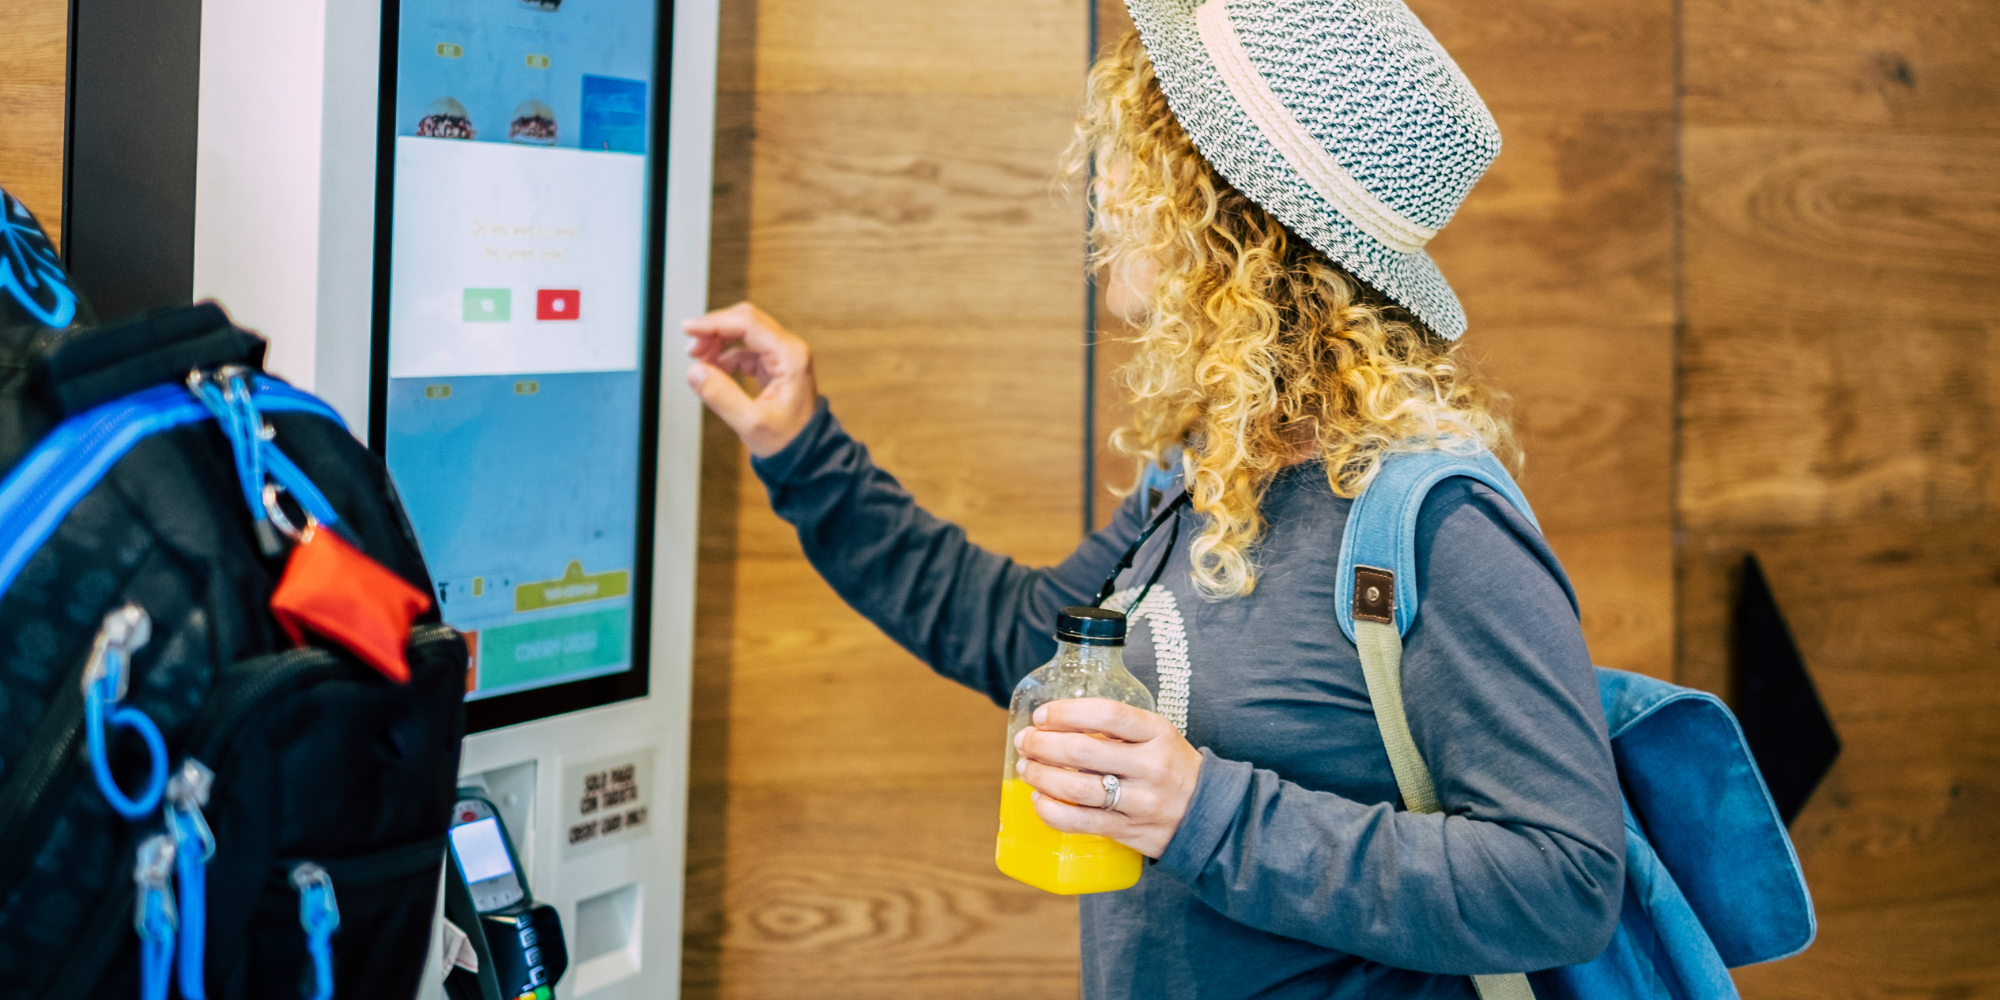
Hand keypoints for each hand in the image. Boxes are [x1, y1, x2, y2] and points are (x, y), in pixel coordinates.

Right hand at [683, 302, 818, 456]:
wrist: (808, 455)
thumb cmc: (790, 440)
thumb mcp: (752, 423)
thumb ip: (721, 396)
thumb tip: (695, 372)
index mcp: (790, 357)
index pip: (748, 323)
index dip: (715, 323)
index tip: (689, 329)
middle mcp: (789, 351)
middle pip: (746, 321)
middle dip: (715, 330)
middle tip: (692, 349)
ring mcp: (782, 357)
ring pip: (744, 334)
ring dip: (719, 342)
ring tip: (700, 361)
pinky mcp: (775, 366)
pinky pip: (746, 350)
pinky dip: (726, 356)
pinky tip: (714, 371)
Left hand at [1012, 698, 1203, 858]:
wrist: (1207, 814)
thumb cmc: (1170, 767)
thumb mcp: (1158, 736)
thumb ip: (1119, 727)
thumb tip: (1058, 720)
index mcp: (1158, 733)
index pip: (1107, 714)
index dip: (1067, 712)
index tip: (1042, 715)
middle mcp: (1151, 766)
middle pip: (1084, 750)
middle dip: (1043, 743)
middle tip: (1025, 740)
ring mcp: (1140, 801)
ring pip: (1077, 788)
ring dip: (1041, 775)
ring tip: (1026, 767)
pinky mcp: (1129, 830)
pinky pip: (1081, 822)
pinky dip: (1052, 810)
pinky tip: (1039, 799)